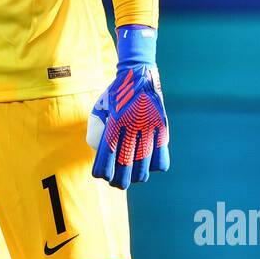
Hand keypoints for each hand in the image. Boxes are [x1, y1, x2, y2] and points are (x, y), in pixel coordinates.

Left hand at [87, 25, 170, 188]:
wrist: (138, 74)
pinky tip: (149, 164)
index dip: (104, 172)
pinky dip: (156, 166)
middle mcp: (132, 127)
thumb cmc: (114, 95)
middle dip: (120, 181)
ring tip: (133, 178)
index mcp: (114, 123)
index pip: (107, 158)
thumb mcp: (99, 110)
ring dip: (137, 176)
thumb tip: (101, 154)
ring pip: (144, 167)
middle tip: (117, 183)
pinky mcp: (162, 128)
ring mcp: (149, 129)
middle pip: (126, 167)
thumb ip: (97, 132)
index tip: (102, 176)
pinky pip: (162, 159)